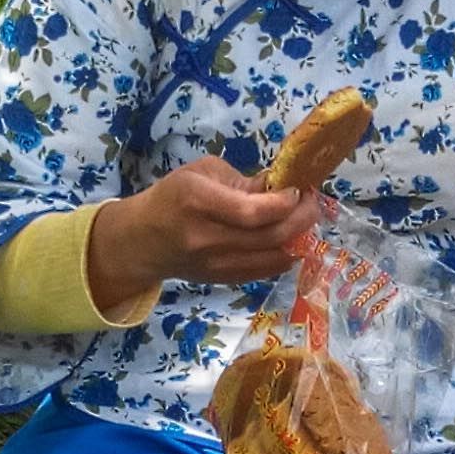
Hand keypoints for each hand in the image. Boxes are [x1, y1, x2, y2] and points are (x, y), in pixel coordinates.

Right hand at [85, 157, 323, 311]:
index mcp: (198, 202)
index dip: (284, 203)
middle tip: (312, 204)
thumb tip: (282, 186)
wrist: (142, 241)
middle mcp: (207, 238)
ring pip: (272, 258)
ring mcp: (215, 264)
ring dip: (298, 238)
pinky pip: (264, 272)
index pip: (252, 212)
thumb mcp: (202, 173)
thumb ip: (243, 181)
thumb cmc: (173, 197)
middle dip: (301, 219)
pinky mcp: (222, 279)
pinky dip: (284, 256)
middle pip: (269, 237)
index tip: (298, 190)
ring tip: (304, 221)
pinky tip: (291, 242)